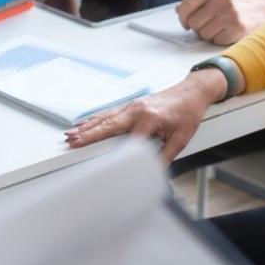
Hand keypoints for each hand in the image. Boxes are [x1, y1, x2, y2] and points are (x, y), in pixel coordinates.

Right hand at [63, 70, 227, 162]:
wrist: (193, 92)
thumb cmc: (188, 112)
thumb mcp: (181, 139)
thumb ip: (165, 156)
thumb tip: (152, 172)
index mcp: (149, 119)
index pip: (129, 141)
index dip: (116, 155)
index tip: (104, 165)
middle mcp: (137, 110)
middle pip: (108, 125)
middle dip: (89, 134)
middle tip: (72, 142)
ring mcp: (133, 106)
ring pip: (105, 117)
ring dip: (87, 126)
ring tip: (71, 134)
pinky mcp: (132, 105)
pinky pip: (110, 113)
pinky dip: (96, 119)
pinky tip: (86, 124)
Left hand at [175, 0, 264, 44]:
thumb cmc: (243, 4)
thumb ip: (200, 1)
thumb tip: (179, 10)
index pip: (187, 4)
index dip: (183, 17)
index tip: (186, 23)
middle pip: (194, 22)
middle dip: (200, 28)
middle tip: (211, 26)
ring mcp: (230, 13)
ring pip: (204, 34)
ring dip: (211, 35)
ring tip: (222, 28)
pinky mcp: (237, 27)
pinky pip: (217, 41)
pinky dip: (222, 40)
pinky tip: (230, 33)